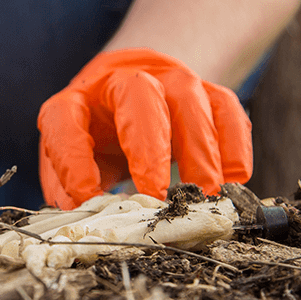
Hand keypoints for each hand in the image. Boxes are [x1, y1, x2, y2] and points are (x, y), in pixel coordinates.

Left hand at [37, 48, 251, 208]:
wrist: (121, 85)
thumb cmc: (93, 132)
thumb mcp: (72, 158)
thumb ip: (70, 188)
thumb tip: (85, 220)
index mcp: (76, 100)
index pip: (65, 122)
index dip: (74, 162)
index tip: (88, 199)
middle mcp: (121, 81)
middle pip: (138, 94)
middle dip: (149, 147)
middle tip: (157, 197)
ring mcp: (167, 79)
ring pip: (190, 98)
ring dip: (201, 150)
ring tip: (206, 195)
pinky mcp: (204, 89)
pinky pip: (227, 107)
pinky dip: (234, 144)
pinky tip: (235, 178)